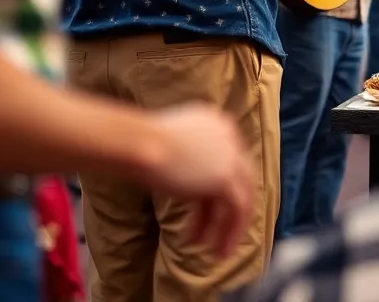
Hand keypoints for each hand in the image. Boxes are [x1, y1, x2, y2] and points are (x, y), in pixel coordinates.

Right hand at [145, 104, 255, 257]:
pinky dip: (229, 232)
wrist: (139, 145)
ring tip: (216, 254)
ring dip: (228, 229)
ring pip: (240, 197)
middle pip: (238, 180)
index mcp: (217, 124)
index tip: (207, 214)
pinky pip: (236, 210)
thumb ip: (188, 160)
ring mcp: (230, 156)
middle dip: (227, 212)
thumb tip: (190, 188)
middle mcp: (229, 137)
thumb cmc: (139, 145)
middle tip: (219, 236)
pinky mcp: (226, 177)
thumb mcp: (171, 147)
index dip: (217, 191)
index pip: (225, 161)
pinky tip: (215, 251)